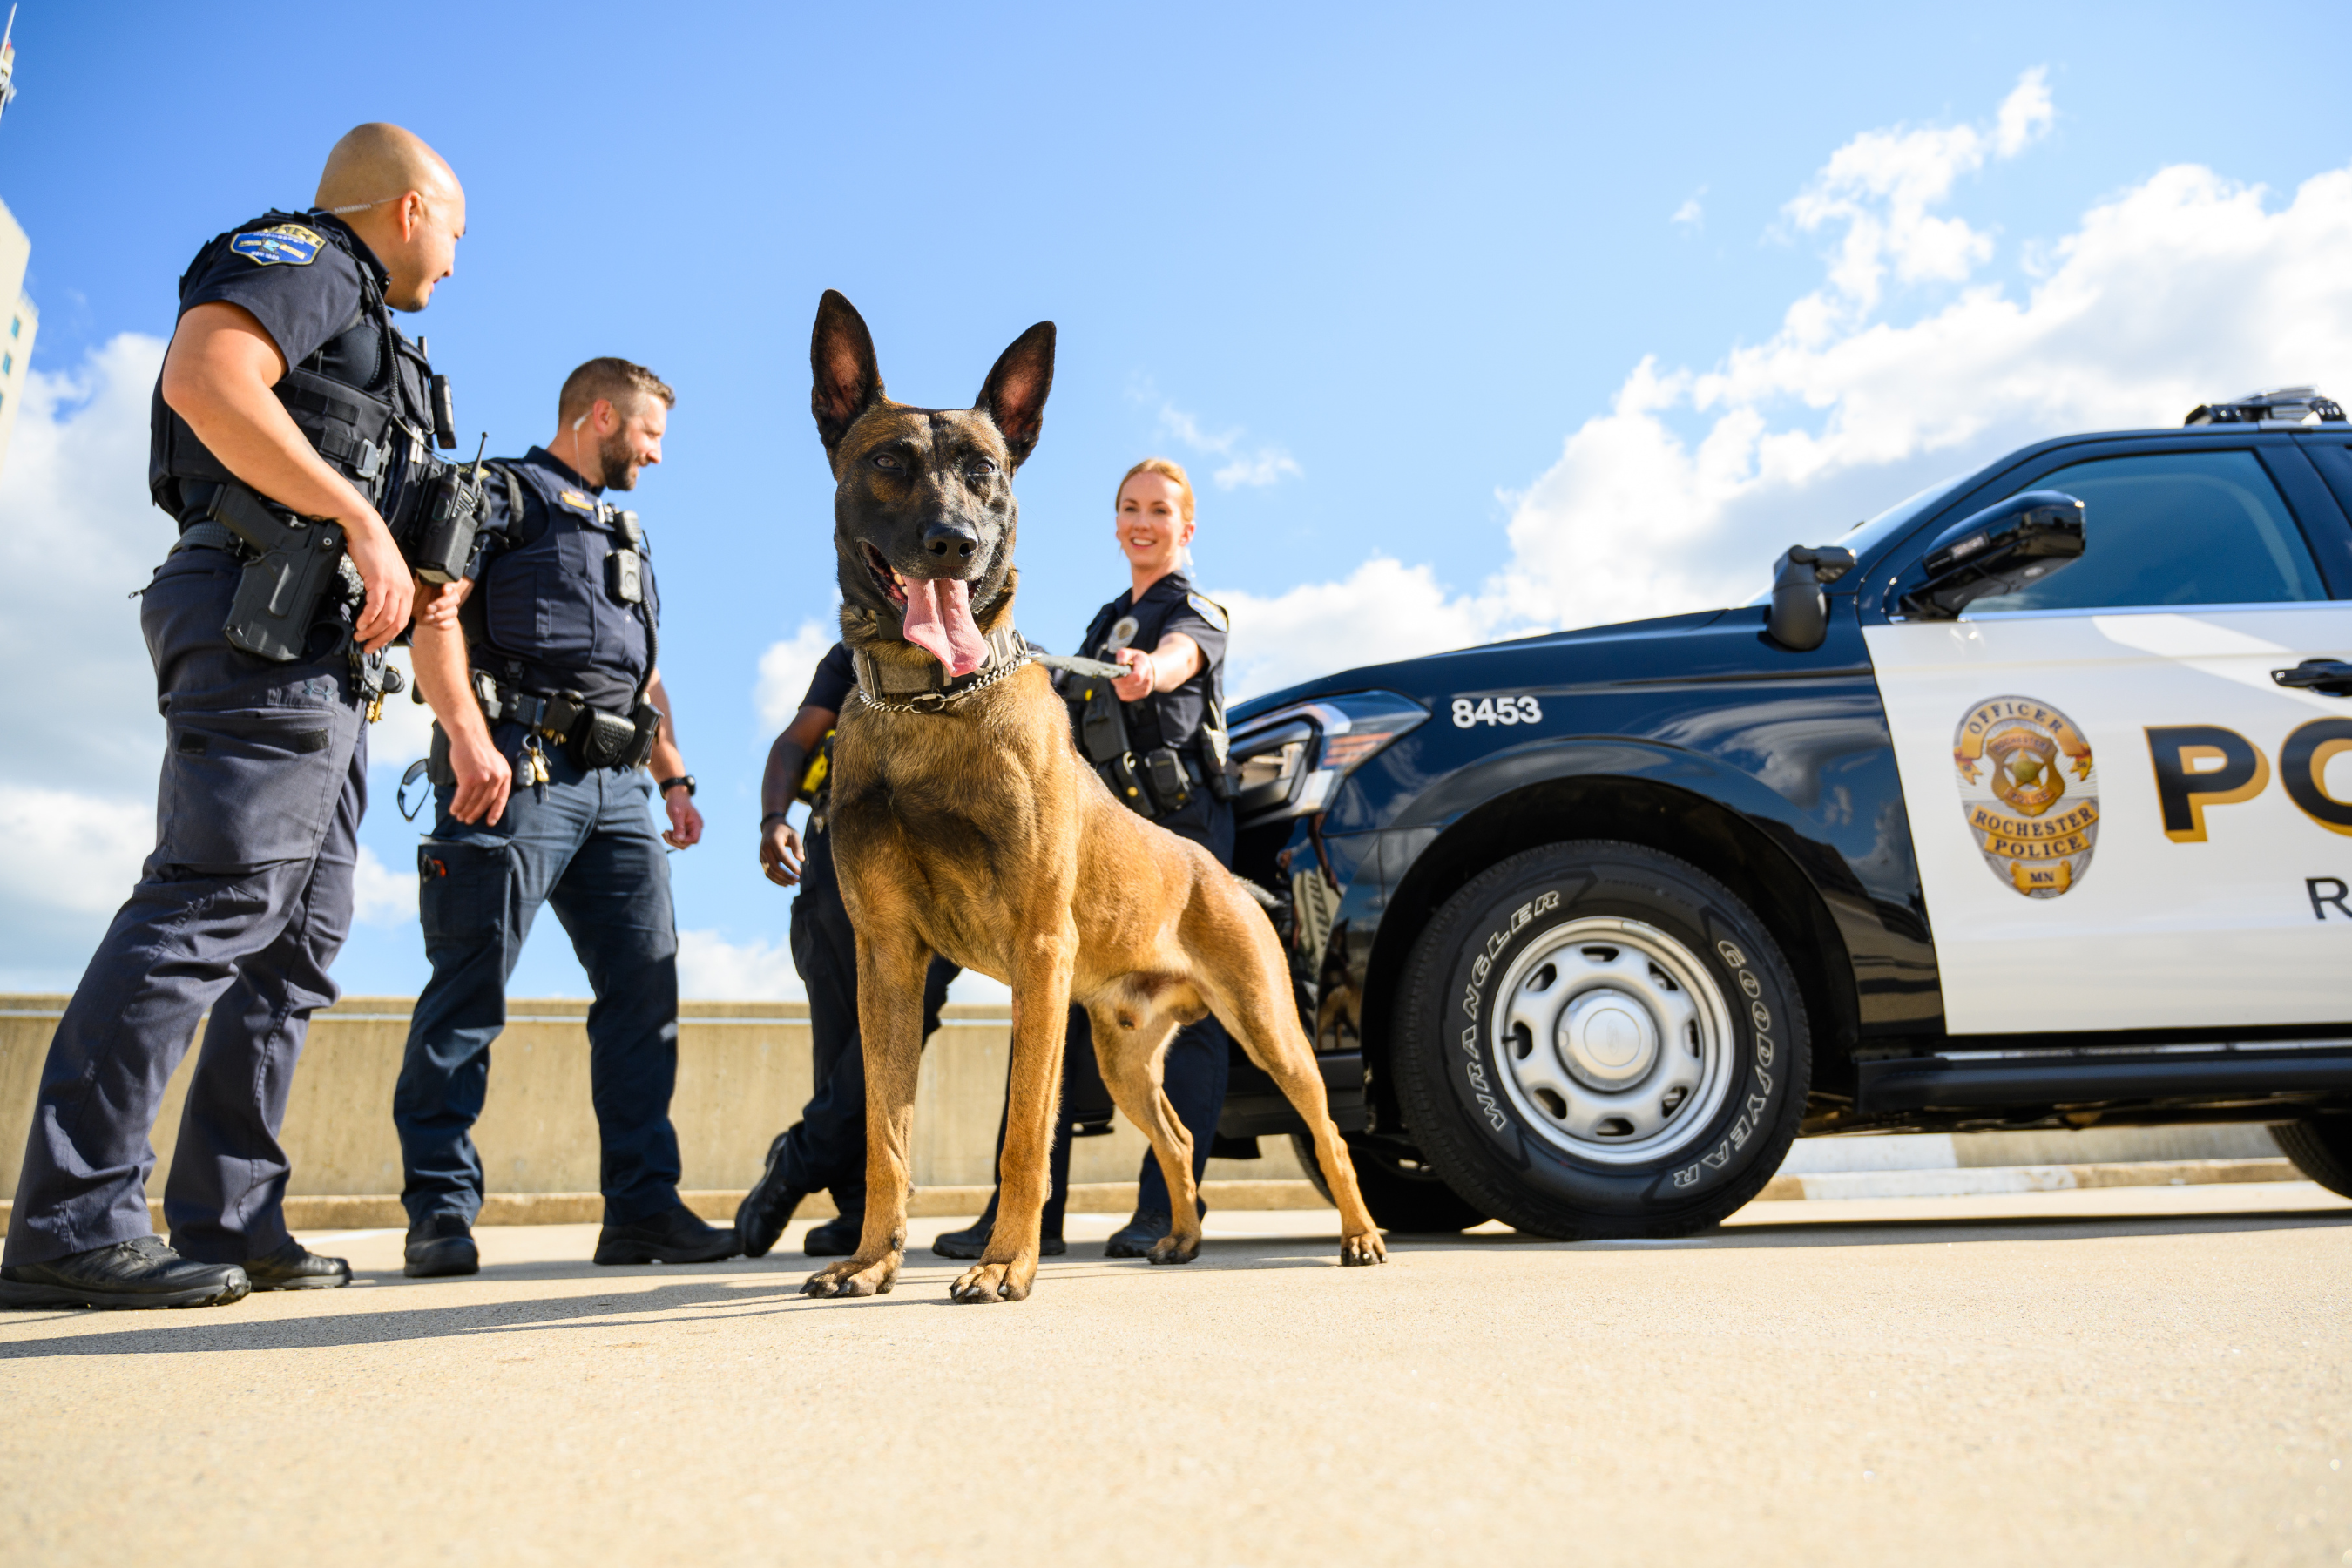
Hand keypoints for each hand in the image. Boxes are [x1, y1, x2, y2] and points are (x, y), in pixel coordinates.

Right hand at [342, 512, 415, 654]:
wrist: (368, 530)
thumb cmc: (374, 550)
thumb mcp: (387, 574)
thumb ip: (387, 591)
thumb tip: (377, 610)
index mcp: (408, 588)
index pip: (403, 619)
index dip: (390, 635)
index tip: (378, 643)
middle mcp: (404, 588)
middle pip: (397, 623)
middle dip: (381, 639)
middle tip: (369, 647)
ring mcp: (393, 585)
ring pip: (386, 618)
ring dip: (372, 631)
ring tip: (360, 637)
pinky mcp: (380, 581)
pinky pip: (375, 607)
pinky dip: (367, 619)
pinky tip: (360, 624)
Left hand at [414, 576, 472, 631]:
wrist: (410, 614)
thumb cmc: (412, 598)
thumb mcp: (413, 586)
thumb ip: (421, 580)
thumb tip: (422, 573)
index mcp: (441, 585)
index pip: (454, 581)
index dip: (452, 585)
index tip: (445, 589)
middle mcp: (448, 596)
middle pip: (455, 598)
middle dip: (442, 604)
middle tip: (428, 608)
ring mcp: (449, 609)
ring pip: (454, 611)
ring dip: (440, 615)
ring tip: (426, 617)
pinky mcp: (448, 621)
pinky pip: (451, 623)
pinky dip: (443, 624)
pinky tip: (433, 624)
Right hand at [447, 728, 512, 826]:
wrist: (469, 736)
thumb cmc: (478, 749)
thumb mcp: (494, 764)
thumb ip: (493, 779)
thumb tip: (484, 797)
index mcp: (505, 775)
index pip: (502, 798)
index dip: (496, 811)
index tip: (490, 822)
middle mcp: (497, 778)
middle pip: (486, 801)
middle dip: (476, 813)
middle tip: (468, 820)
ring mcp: (483, 778)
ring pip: (474, 800)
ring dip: (465, 810)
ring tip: (460, 816)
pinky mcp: (469, 778)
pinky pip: (463, 796)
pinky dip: (458, 804)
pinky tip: (454, 810)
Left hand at [663, 786, 703, 849]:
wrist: (677, 796)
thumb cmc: (677, 802)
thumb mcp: (676, 814)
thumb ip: (678, 827)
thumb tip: (680, 840)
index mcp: (697, 824)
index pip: (694, 839)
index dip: (683, 841)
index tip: (672, 834)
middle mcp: (696, 829)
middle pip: (688, 843)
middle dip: (675, 841)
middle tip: (665, 832)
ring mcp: (691, 830)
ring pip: (683, 844)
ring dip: (672, 841)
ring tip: (664, 832)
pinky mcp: (685, 831)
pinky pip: (680, 840)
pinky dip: (672, 839)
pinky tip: (665, 833)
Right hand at [760, 820, 804, 886]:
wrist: (771, 827)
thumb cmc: (785, 831)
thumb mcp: (794, 834)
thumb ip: (797, 846)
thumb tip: (801, 860)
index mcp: (773, 841)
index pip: (782, 856)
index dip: (790, 866)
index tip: (800, 873)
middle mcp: (765, 849)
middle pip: (774, 867)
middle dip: (786, 876)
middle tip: (798, 880)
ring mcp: (762, 856)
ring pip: (769, 873)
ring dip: (781, 880)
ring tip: (794, 883)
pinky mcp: (762, 861)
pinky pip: (767, 873)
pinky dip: (775, 880)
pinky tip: (785, 884)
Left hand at [1112, 645, 1155, 701]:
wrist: (1152, 669)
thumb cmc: (1138, 660)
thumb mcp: (1132, 653)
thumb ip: (1124, 654)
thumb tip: (1120, 662)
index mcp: (1145, 667)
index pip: (1136, 677)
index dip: (1123, 677)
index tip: (1117, 672)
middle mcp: (1147, 680)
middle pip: (1127, 686)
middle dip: (1117, 681)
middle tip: (1115, 675)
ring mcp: (1145, 689)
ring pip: (1125, 692)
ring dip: (1118, 686)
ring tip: (1119, 678)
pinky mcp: (1141, 695)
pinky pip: (1125, 697)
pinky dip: (1120, 691)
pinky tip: (1122, 684)